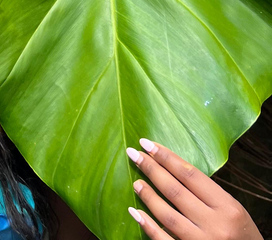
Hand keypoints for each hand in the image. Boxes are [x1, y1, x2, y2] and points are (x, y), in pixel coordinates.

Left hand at [126, 139, 261, 239]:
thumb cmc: (241, 235)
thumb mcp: (232, 210)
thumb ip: (207, 194)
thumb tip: (171, 169)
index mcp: (228, 207)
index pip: (190, 175)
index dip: (166, 157)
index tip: (147, 143)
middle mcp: (215, 224)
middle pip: (175, 191)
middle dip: (152, 169)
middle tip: (133, 154)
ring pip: (167, 214)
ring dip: (148, 196)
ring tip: (136, 182)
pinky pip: (163, 239)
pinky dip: (147, 225)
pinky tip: (134, 212)